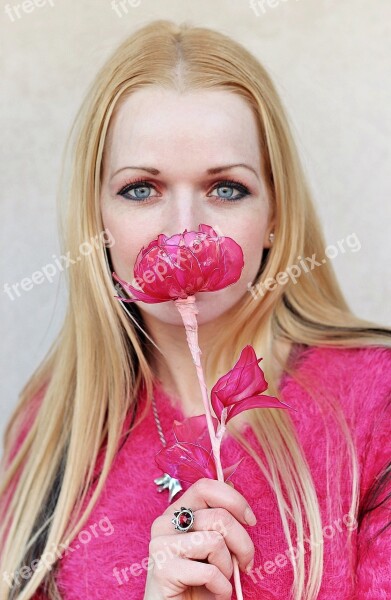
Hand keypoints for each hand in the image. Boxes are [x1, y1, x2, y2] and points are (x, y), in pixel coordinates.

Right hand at [143, 478, 255, 598]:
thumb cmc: (199, 582)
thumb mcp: (213, 546)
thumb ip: (218, 518)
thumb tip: (232, 483)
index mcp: (178, 511)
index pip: (206, 486)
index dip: (234, 500)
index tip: (251, 520)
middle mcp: (165, 522)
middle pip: (218, 516)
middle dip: (242, 542)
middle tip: (246, 563)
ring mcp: (161, 544)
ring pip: (215, 542)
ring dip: (228, 568)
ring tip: (222, 581)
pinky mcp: (162, 569)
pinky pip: (209, 571)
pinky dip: (222, 588)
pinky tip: (216, 594)